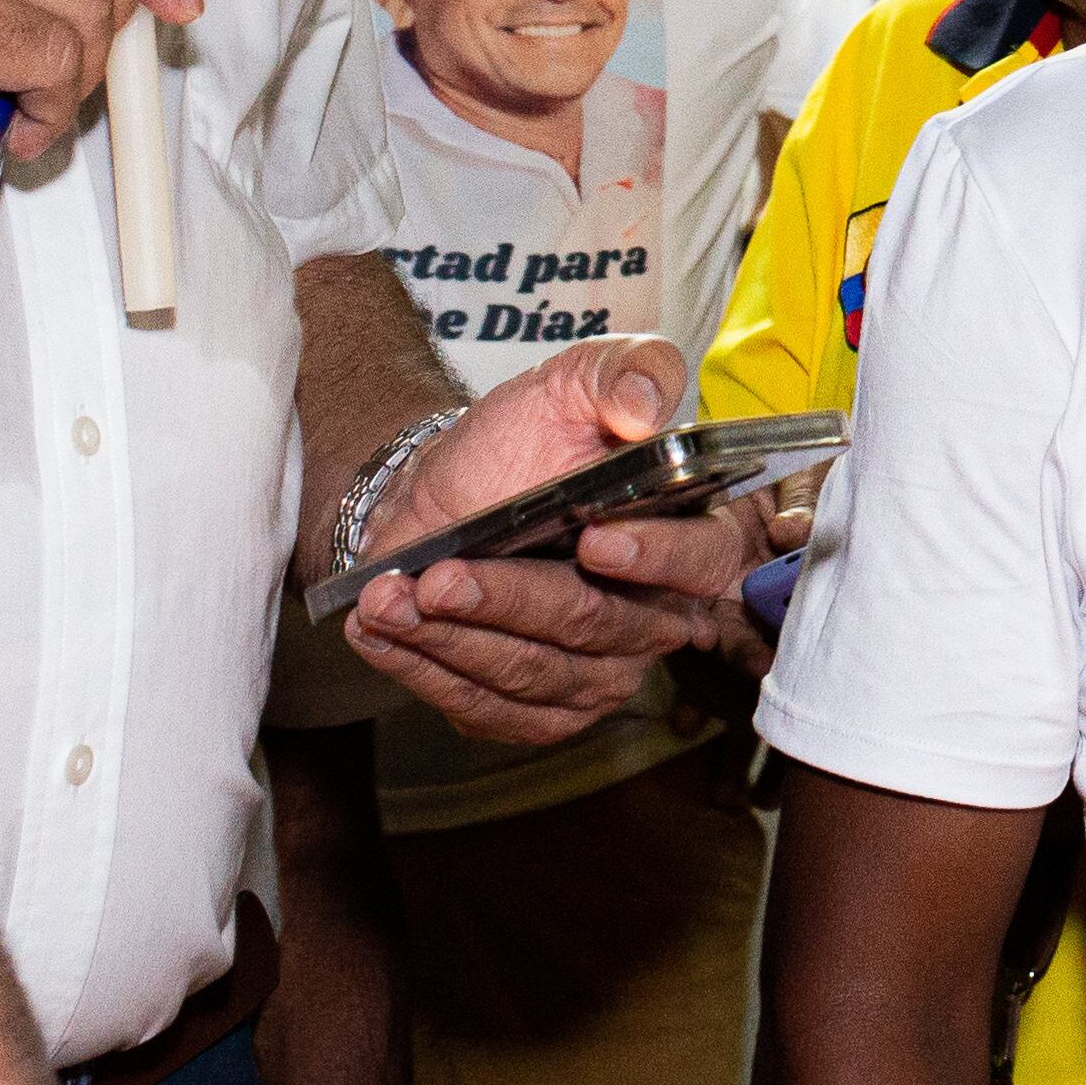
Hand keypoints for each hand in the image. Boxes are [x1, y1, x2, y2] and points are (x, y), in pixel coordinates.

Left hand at [342, 336, 789, 744]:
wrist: (440, 495)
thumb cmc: (516, 442)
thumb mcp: (571, 382)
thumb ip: (625, 371)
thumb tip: (647, 404)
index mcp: (687, 531)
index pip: (702, 559)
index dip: (656, 558)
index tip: (594, 542)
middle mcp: (656, 612)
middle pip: (598, 627)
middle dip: (510, 603)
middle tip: (438, 578)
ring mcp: (601, 671)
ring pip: (537, 674)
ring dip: (453, 640)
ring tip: (387, 600)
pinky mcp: (541, 711)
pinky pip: (492, 712)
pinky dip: (428, 675)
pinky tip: (382, 635)